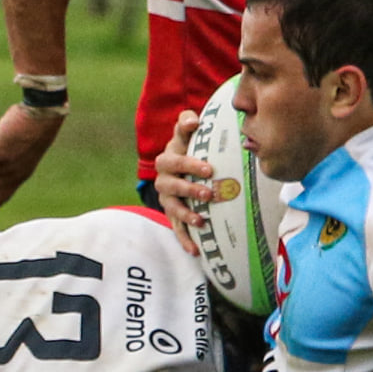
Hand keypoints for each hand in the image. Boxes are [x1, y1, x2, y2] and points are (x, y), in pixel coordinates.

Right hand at [151, 110, 213, 256]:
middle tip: (209, 191)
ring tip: (201, 220)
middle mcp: (164, 180)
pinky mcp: (172, 216)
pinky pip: (176, 229)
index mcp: (168, 159)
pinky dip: (184, 240)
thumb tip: (193, 119)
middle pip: (172, 184)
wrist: (179, 169)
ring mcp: (167, 199)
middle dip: (189, 188)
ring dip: (186, 214)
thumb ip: (186, 123)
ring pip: (172, 208)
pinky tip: (195, 251)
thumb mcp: (186, 136)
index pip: (174, 159)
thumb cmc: (189, 149)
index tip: (209, 169)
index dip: (189, 163)